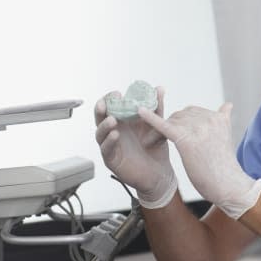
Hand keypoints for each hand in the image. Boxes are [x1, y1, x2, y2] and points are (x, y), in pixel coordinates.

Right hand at [94, 86, 177, 207]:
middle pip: (100, 118)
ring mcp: (111, 146)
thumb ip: (157, 108)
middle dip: (101, 109)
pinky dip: (109, 141)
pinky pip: (106, 149)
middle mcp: (114, 132)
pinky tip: (115, 135)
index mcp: (123, 122)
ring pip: (100, 134)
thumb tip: (159, 88)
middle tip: (105, 103)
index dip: (110, 99)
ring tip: (112, 120)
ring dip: (104, 125)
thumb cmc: (155, 148)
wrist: (160, 172)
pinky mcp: (112, 160)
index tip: (117, 93)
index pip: (111, 107)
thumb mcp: (157, 125)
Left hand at [138, 103, 260, 218]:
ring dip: (159, 131)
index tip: (171, 134)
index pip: (190, 113)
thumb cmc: (224, 167)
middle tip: (158, 140)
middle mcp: (209, 119)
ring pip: (172, 122)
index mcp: (218, 117)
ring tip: (152, 144)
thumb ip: (223, 119)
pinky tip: (139, 111)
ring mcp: (199, 128)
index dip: (179, 123)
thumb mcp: (225, 137)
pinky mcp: (187, 139)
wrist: (229, 186)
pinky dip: (150, 118)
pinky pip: (165, 126)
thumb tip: (228, 105)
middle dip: (169, 127)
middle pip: (179, 116)